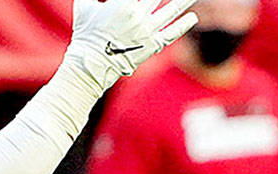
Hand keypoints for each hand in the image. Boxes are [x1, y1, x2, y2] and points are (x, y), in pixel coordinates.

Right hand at [64, 0, 198, 91]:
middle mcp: (138, 13)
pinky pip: (172, 33)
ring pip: (171, 10)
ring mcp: (147, 29)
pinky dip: (183, 25)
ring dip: (184, 1)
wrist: (92, 62)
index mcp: (123, 3)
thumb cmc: (85, 33)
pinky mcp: (153, 44)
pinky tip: (193, 17)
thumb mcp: (84, 5)